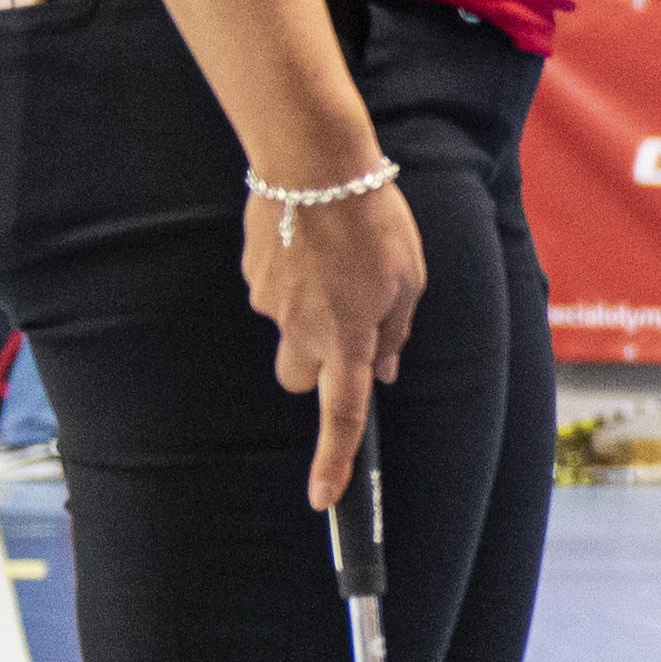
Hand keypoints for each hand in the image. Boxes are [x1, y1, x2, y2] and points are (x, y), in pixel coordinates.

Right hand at [247, 177, 426, 510]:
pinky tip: (310, 241)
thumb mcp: (409, 278)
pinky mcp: (251, 275)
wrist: (312, 162)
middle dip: (319, 366)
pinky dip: (294, 278)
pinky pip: (276, 293)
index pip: (342, 415)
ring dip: (310, 314)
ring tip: (335, 262)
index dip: (333, 461)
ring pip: (288, 331)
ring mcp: (268, 303)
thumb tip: (384, 371)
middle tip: (348, 323)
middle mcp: (300, 330)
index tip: (323, 499)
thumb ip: (396, 331)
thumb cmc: (373, 219)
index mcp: (347, 337)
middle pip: (299, 378)